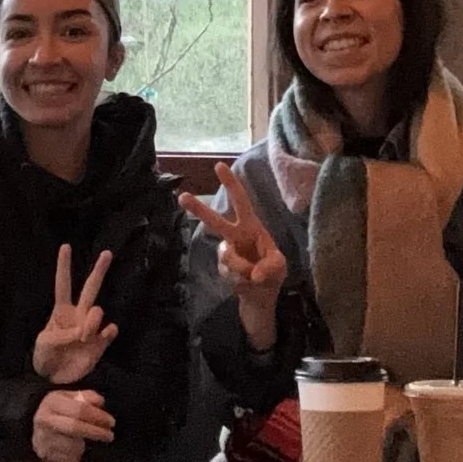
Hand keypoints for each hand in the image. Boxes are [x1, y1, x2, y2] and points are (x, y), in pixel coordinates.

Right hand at [31, 388, 116, 461]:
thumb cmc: (58, 411)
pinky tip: (75, 449)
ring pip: (72, 445)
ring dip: (85, 445)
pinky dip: (76, 455)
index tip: (111, 422)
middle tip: (110, 435)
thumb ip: (86, 397)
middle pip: (75, 427)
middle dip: (96, 432)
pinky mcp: (45, 455)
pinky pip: (68, 459)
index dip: (98, 416)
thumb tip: (100, 402)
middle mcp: (45, 420)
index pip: (80, 409)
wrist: (34, 427)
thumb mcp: (69, 397)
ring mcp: (43, 439)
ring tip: (86, 440)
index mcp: (52, 402)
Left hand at [32, 244, 119, 384]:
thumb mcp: (44, 343)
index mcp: (61, 311)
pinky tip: (103, 335)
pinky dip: (108, 331)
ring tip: (83, 338)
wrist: (53, 379)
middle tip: (106, 253)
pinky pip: (110, 330)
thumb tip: (82, 333)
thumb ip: (61, 335)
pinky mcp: (100, 344)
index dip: (64, 266)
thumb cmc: (44, 356)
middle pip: (90, 288)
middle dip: (99, 270)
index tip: (65, 246)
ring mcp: (91, 329)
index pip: (64, 284)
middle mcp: (78, 315)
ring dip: (92, 321)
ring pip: (98, 311)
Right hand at [179, 163, 287, 351]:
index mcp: (251, 226)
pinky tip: (247, 283)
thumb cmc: (272, 272)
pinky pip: (230, 274)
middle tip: (182, 196)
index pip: (240, 200)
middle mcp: (234, 235)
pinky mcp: (222, 268)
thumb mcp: (280, 267)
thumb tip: (254, 274)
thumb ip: (271, 266)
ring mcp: (226, 252)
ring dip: (243, 269)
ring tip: (255, 277)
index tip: (219, 165)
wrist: (261, 296)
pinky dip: (242, 281)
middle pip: (214, 220)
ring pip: (228, 257)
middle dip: (198, 209)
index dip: (231, 183)